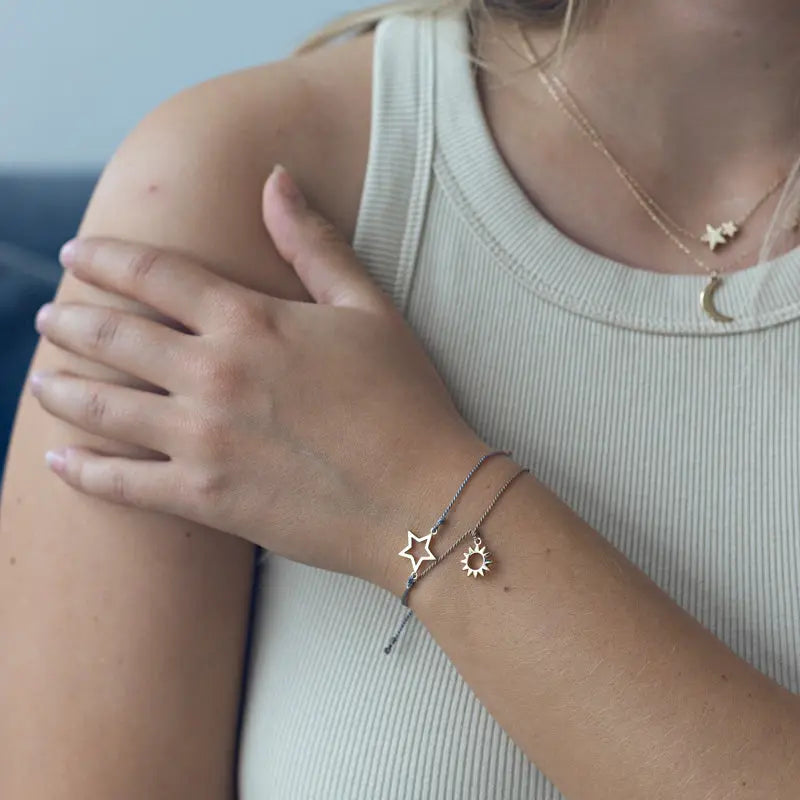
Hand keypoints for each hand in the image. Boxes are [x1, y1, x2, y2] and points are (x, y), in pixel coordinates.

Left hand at [30, 165, 487, 589]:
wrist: (421, 497)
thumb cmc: (405, 399)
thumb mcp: (369, 309)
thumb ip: (314, 244)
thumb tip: (276, 178)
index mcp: (250, 320)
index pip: (155, 274)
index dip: (108, 259)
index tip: (77, 255)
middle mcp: (213, 373)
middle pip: (115, 336)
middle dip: (70, 321)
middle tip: (47, 317)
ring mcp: (203, 439)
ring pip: (104, 406)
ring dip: (61, 389)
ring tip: (40, 380)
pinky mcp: (205, 498)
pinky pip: (123, 483)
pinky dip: (83, 471)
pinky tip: (57, 460)